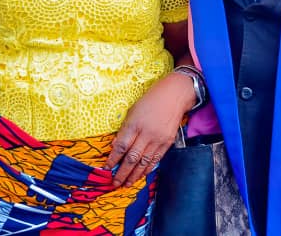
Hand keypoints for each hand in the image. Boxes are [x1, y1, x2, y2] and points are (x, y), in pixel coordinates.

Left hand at [104, 71, 195, 187]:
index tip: (106, 169)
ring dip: (134, 175)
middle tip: (114, 183)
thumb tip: (115, 147)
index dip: (112, 160)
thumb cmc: (150, 101)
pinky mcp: (167, 143)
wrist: (174, 96)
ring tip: (126, 184)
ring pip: (144, 162)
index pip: (121, 147)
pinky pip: (155, 160)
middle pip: (131, 158)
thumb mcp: (132, 111)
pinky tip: (140, 175)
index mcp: (134, 124)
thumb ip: (124, 130)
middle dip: (122, 173)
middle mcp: (146, 134)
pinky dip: (147, 169)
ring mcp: (158, 140)